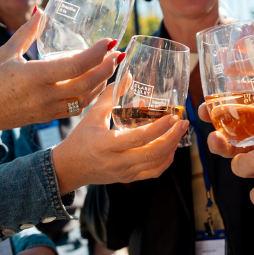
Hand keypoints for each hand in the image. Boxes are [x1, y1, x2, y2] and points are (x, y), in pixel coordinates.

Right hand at [0, 10, 120, 151]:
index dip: (96, 54)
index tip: (109, 41)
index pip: (74, 66)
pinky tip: (95, 84)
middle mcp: (44, 96)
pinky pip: (76, 108)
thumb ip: (27, 32)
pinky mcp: (47, 118)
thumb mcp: (5, 53)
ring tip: (111, 66)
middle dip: (107, 68)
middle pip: (86, 83)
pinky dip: (90, 96)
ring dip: (102, 83)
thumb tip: (41, 10)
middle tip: (118, 52)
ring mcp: (47, 110)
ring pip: (85, 98)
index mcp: (33, 77)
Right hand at [51, 81, 188, 192]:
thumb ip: (111, 95)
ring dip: (172, 147)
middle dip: (172, 137)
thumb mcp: (92, 114)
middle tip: (183, 122)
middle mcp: (116, 162)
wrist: (69, 167)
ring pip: (155, 164)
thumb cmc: (80, 138)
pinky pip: (153, 173)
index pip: (138, 138)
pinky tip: (171, 147)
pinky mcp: (128, 178)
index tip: (172, 116)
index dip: (158, 128)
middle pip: (152, 153)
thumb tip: (129, 76)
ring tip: (180, 130)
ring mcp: (123, 173)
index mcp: (105, 144)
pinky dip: (166, 161)